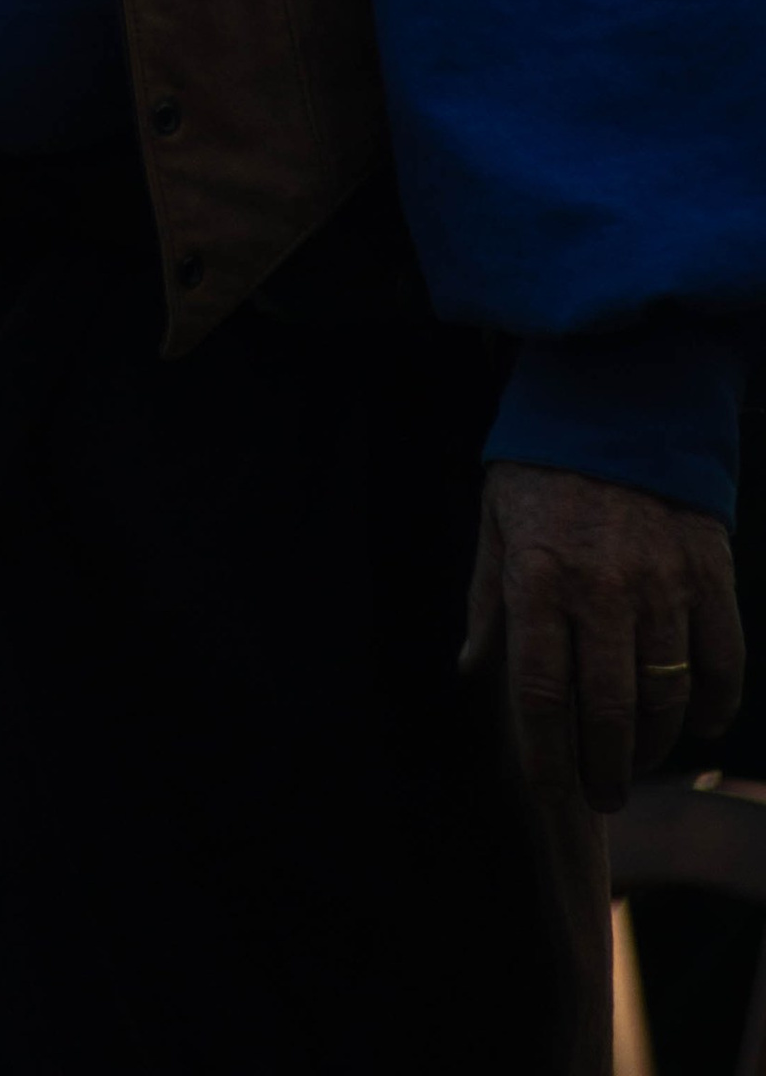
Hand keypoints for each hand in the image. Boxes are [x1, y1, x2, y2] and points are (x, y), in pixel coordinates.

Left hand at [464, 459, 744, 810]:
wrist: (616, 397)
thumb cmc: (544, 465)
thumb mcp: (495, 520)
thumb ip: (486, 599)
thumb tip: (471, 667)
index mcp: (539, 576)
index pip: (542, 693)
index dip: (548, 755)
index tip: (551, 791)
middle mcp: (602, 587)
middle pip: (610, 709)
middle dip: (607, 767)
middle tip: (604, 796)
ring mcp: (662, 582)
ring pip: (667, 693)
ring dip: (655, 743)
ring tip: (638, 761)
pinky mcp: (708, 571)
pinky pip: (722, 659)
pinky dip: (715, 703)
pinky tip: (700, 724)